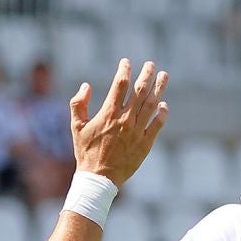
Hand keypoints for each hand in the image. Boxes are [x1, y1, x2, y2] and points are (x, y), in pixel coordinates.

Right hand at [71, 59, 168, 185]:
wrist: (99, 178)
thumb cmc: (86, 152)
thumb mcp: (76, 126)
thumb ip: (78, 104)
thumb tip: (86, 85)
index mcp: (108, 114)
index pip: (120, 85)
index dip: (124, 71)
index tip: (126, 62)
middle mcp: (125, 120)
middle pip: (140, 91)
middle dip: (146, 75)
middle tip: (151, 64)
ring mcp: (137, 132)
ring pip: (151, 105)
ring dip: (159, 89)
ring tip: (164, 76)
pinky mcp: (145, 144)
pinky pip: (157, 125)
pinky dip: (162, 114)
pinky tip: (164, 105)